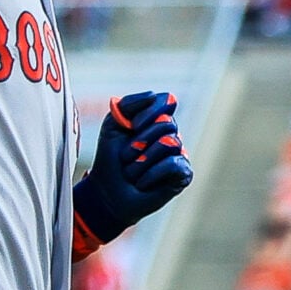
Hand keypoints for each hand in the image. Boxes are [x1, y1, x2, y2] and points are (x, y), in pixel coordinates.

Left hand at [74, 90, 190, 247]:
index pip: (166, 101)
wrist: (107, 193)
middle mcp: (171, 134)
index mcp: (156, 119)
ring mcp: (179, 154)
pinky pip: (173, 164)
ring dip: (141, 161)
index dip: (149, 112)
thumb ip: (128, 104)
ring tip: (132, 172)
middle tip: (126, 157)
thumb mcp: (112, 125)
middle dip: (139, 141)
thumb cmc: (111, 159)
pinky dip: (152, 173)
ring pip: (168, 143)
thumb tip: (154, 96)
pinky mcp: (184, 174)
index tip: (132, 125)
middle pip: (166, 123)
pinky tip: (142, 182)